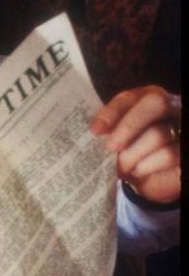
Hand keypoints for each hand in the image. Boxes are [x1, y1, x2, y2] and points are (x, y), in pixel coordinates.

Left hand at [90, 86, 180, 203]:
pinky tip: (138, 171)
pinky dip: (147, 165)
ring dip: (134, 154)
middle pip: (156, 103)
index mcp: (148, 100)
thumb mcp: (117, 139)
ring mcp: (181, 128)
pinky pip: (169, 155)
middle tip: (112, 147)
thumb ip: (109, 129)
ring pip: (159, 133)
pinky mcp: (184, 151)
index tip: (95, 130)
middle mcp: (172, 108)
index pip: (131, 96)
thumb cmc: (130, 153)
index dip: (113, 111)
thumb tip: (96, 130)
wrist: (151, 179)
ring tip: (123, 166)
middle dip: (129, 125)